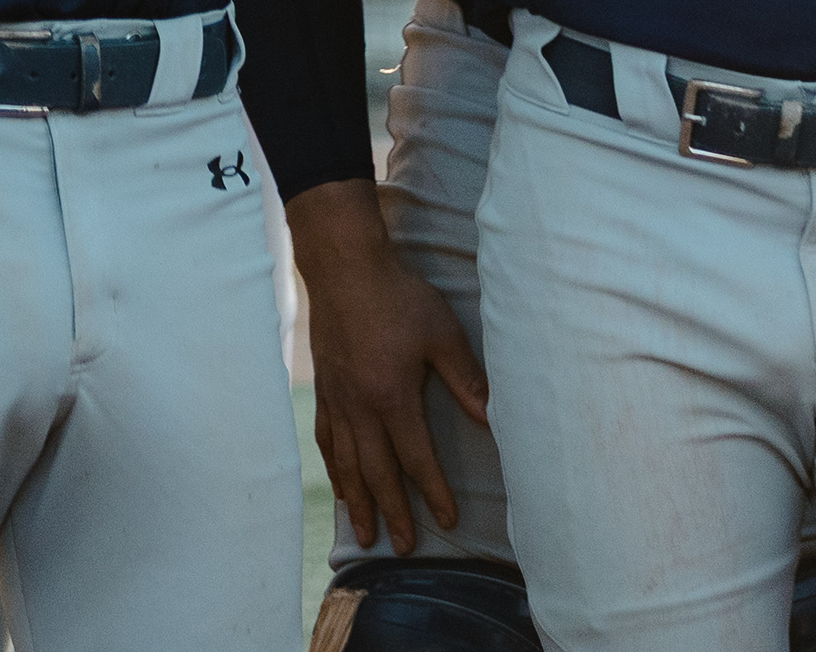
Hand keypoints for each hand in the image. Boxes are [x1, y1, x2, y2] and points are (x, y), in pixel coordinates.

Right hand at [291, 182, 487, 554]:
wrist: (343, 266)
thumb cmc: (397, 297)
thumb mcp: (441, 334)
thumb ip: (466, 380)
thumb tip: (493, 421)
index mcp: (391, 397)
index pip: (415, 458)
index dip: (433, 493)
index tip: (448, 522)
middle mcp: (360, 406)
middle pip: (375, 472)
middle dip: (391, 512)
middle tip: (402, 548)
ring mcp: (336, 399)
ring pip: (345, 462)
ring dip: (357, 501)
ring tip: (364, 533)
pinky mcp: (323, 387)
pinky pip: (325, 437)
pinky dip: (333, 467)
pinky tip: (339, 482)